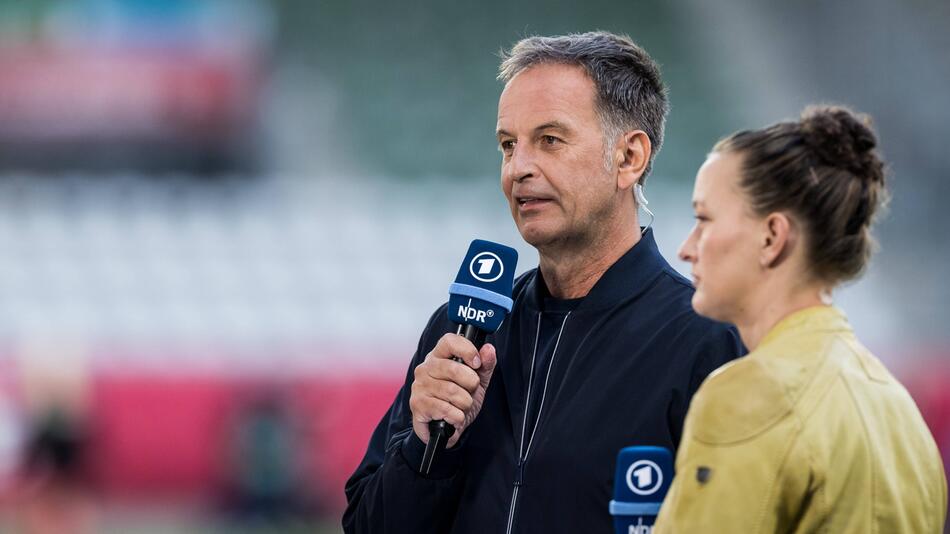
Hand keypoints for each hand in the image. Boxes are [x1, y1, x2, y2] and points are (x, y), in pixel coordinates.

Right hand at [409, 333, 496, 447]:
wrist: (447, 428)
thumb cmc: (460, 399)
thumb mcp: (478, 381)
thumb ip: (485, 364)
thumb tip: (488, 349)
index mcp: (439, 356)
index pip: (449, 341)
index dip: (467, 350)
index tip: (477, 363)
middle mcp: (425, 368)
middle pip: (454, 369)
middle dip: (471, 383)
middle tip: (471, 391)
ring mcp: (419, 386)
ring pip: (452, 391)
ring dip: (465, 403)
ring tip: (462, 406)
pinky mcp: (417, 404)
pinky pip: (446, 409)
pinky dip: (457, 416)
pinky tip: (454, 416)